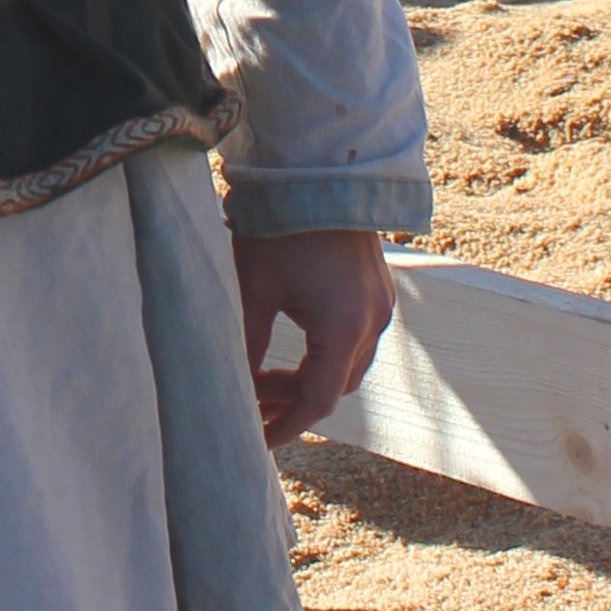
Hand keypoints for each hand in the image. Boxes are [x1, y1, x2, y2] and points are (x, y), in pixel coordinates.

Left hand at [231, 229, 395, 448]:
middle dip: (291, 400)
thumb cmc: (279, 228)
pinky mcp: (379, 288)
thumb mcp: (254, 288)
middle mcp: (373, 322)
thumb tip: (229, 382)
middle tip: (249, 403)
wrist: (317, 170)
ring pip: (348, 363)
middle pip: (335, 385)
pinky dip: (326, 351)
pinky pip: (356, 336)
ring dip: (309, 375)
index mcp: (344, 328)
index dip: (284, 425)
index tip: (256, 440)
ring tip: (263, 375)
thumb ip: (246, 341)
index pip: (316, 400)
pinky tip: (293, 344)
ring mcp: (381, 304)